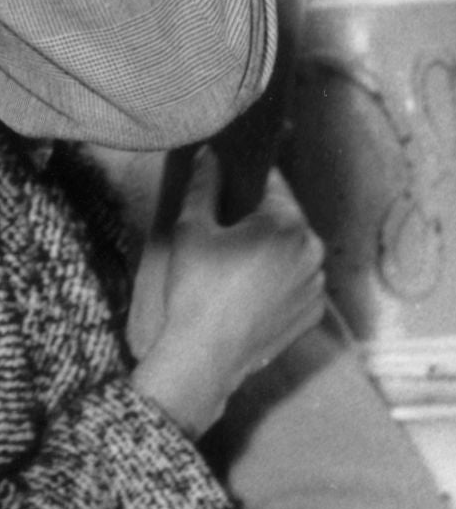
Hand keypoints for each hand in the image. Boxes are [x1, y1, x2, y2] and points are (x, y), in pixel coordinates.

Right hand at [127, 168, 328, 436]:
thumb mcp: (191, 230)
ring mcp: (317, 284)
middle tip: (225, 229)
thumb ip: (204, 186)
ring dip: (272, 250)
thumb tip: (209, 154)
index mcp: (287, 224)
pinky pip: (299, 282)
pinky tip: (249, 290)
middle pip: (286, 218)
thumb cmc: (196, 288)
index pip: (273, 183)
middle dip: (260, 218)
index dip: (249, 178)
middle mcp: (312, 250)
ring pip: (294, 251)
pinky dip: (280, 280)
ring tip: (236, 264)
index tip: (230, 181)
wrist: (207, 354)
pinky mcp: (314, 311)